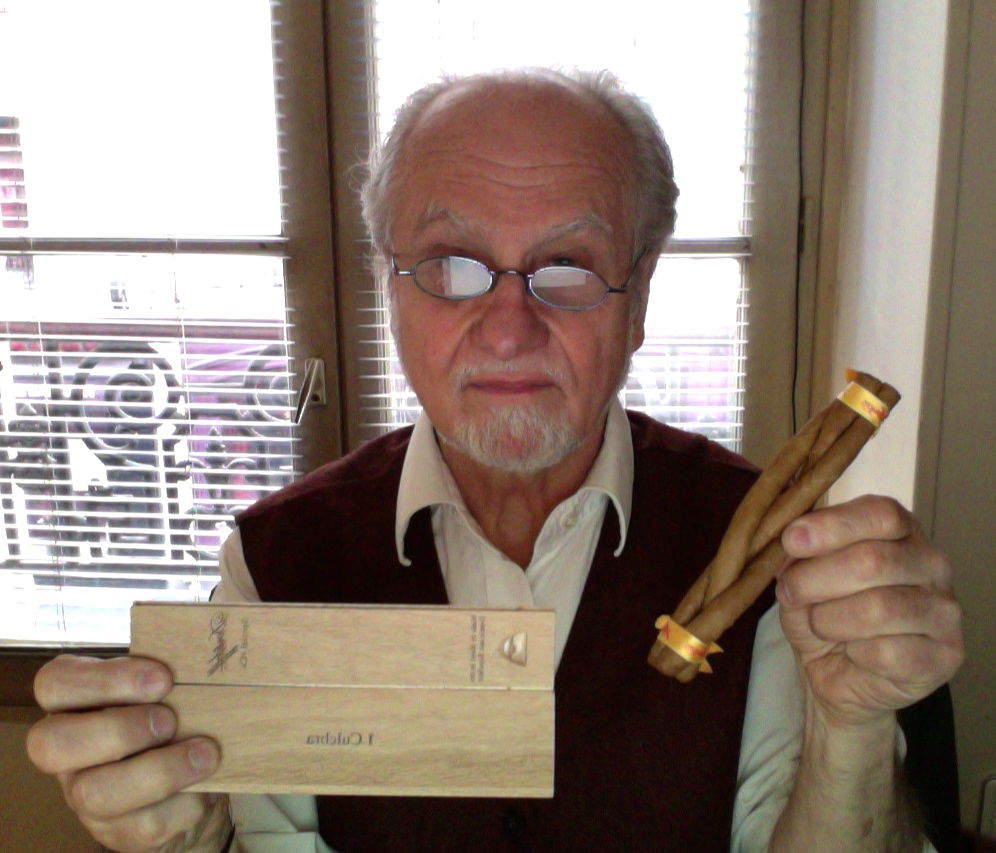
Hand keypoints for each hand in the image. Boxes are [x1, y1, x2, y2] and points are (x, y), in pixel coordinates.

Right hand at [26, 655, 230, 852]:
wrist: (200, 779)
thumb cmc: (179, 717)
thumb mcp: (170, 690)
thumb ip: (168, 675)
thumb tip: (196, 660)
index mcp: (74, 704)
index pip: (54, 683)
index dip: (104, 679)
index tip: (163, 678)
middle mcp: (68, 753)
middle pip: (52, 744)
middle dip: (119, 729)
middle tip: (170, 720)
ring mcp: (85, 797)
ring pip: (96, 793)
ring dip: (159, 770)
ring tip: (205, 752)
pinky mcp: (119, 832)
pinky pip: (143, 825)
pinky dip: (183, 802)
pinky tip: (206, 784)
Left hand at [776, 495, 963, 726]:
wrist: (839, 675)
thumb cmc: (826, 615)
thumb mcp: (802, 576)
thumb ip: (802, 555)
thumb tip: (796, 539)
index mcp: (902, 532)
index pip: (881, 514)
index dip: (833, 525)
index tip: (792, 540)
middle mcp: (932, 565)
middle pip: (874, 560)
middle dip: (816, 578)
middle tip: (790, 592)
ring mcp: (944, 610)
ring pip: (879, 608)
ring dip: (830, 619)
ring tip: (820, 625)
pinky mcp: (945, 656)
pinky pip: (887, 652)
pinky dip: (855, 653)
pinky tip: (853, 652)